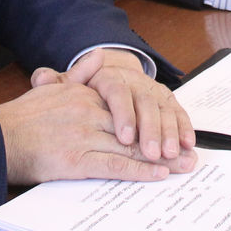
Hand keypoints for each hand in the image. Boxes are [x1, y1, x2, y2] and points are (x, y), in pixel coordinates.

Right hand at [0, 50, 195, 185]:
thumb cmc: (21, 118)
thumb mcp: (51, 87)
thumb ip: (78, 73)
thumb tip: (97, 54)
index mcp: (85, 94)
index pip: (129, 105)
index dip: (154, 118)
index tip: (174, 127)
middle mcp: (89, 112)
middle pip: (137, 126)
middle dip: (166, 140)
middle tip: (190, 152)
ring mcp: (84, 136)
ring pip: (131, 146)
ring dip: (161, 158)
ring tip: (184, 166)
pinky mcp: (76, 160)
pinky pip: (114, 165)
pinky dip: (138, 170)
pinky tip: (157, 174)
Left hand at [62, 48, 195, 162]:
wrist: (101, 83)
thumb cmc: (81, 94)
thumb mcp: (65, 89)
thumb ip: (56, 84)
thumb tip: (41, 76)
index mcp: (108, 78)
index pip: (118, 93)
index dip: (124, 115)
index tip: (125, 137)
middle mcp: (133, 81)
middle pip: (145, 104)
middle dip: (152, 131)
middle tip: (152, 154)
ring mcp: (151, 90)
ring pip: (164, 110)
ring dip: (170, 133)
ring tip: (172, 154)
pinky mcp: (165, 100)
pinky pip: (177, 112)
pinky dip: (184, 127)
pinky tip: (188, 143)